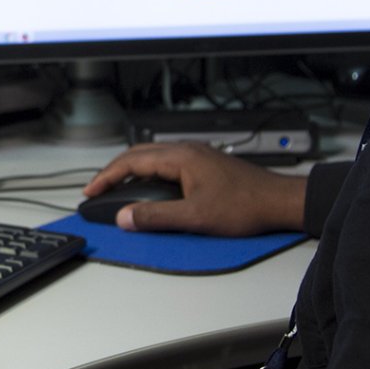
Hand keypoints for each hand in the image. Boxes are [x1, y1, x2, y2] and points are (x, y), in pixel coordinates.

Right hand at [85, 141, 307, 235]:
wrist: (278, 201)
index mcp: (180, 157)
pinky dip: (149, 175)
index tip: (91, 192)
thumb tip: (125, 217)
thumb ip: (156, 216)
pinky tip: (149, 190)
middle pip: (138, 155)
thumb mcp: (195, 216)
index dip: (107, 177)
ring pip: (153, 158)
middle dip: (114, 172)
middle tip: (97, 190)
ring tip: (117, 190)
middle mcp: (186, 151)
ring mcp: (196, 156)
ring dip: (131, 172)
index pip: (131, 162)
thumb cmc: (245, 205)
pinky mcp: (204, 166)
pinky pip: (167, 164)